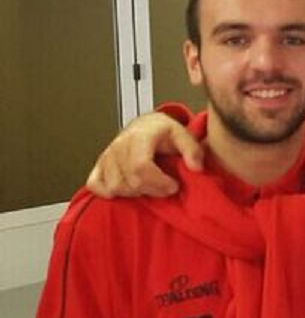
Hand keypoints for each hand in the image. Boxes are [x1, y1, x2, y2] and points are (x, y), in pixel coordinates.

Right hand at [84, 112, 199, 198]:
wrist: (145, 125)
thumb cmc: (163, 132)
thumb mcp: (183, 134)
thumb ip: (192, 150)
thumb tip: (196, 168)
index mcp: (139, 137)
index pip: (140, 167)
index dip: (158, 183)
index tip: (173, 185)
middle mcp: (118, 146)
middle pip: (129, 181)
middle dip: (152, 190)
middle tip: (166, 187)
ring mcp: (105, 156)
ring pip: (114, 187)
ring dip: (135, 192)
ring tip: (149, 185)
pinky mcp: (97, 166)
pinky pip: (95, 185)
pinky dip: (110, 192)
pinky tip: (127, 189)